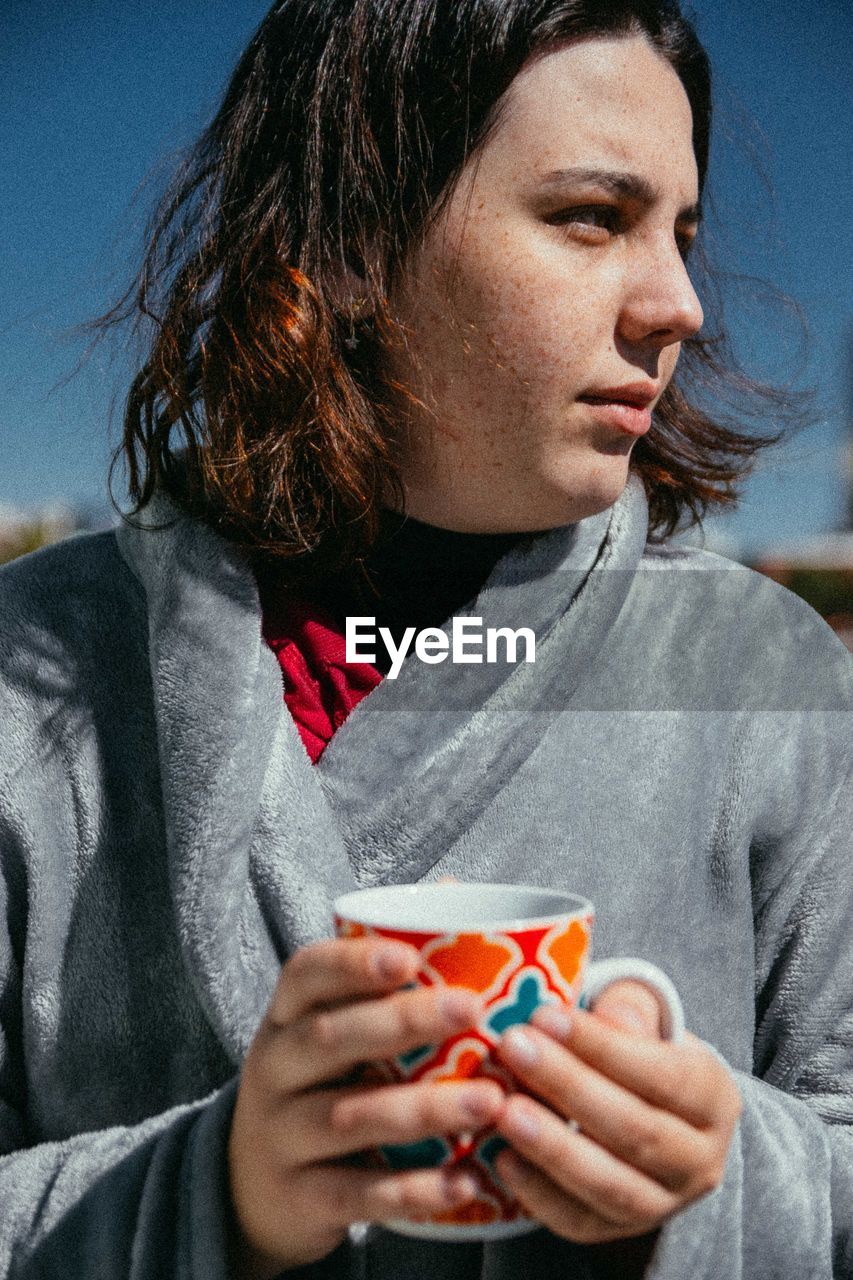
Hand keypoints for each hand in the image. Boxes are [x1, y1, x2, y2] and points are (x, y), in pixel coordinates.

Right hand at [227, 936, 505, 1277]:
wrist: (250, 1189)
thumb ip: (384, 972)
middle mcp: (274, 1069)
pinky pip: (356, 1194)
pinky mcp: (299, 1198)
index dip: (352, 963)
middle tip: (472, 1011)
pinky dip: (412, 1190)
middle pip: (329, 1038)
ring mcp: (281, 1136)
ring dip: (422, 1109)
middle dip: (401, 1022)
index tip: (410, 957)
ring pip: (347, 1117)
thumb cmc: (320, 1082)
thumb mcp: (332, 1026)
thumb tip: (451, 890)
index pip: (303, 975)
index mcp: (286, 1017)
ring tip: (490, 1100)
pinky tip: (465, 1181)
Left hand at [490, 980, 741, 1244]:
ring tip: (504, 1110)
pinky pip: (581, 1222)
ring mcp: (664, 1204)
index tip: (544, 1016)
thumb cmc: (636, 1050)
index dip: (601, 1047)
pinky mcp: (620, 1230)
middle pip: (634, 1129)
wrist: (645, 1111)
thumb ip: (630, 1011)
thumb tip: (616, 1021)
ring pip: (611, 1186)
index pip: (661, 1074)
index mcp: (713, 1097)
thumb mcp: (644, 1017)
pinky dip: (540, 1193)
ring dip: (554, 1148)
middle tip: (512, 1047)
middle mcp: (700, 1160)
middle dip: (568, 1086)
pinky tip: (503, 1158)